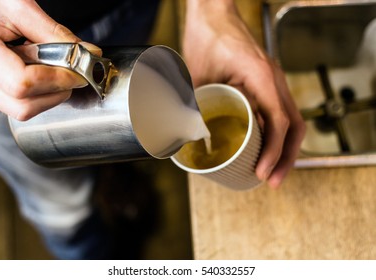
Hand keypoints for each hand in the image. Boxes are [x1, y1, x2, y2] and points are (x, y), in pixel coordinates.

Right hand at [0, 0, 99, 119]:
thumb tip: (87, 53)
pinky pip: (16, 103)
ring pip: (22, 109)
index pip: (23, 84)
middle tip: (71, 70)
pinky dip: (36, 91)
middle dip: (57, 91)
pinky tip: (33, 66)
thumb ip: (54, 33)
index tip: (79, 70)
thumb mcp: (18, 7)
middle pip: (24, 106)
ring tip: (46, 62)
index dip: (58, 79)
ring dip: (48, 91)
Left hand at [182, 0, 305, 187]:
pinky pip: (282, 112)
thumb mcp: (196, 73)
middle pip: (294, 126)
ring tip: (272, 172)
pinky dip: (279, 135)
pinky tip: (267, 148)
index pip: (279, 121)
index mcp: (261, 76)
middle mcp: (274, 80)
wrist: (214, 13)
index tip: (262, 173)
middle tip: (271, 181)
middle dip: (286, 158)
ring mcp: (273, 82)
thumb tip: (182, 138)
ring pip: (293, 121)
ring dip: (286, 149)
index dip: (274, 152)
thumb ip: (191, 104)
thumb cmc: (206, 36)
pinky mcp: (267, 84)